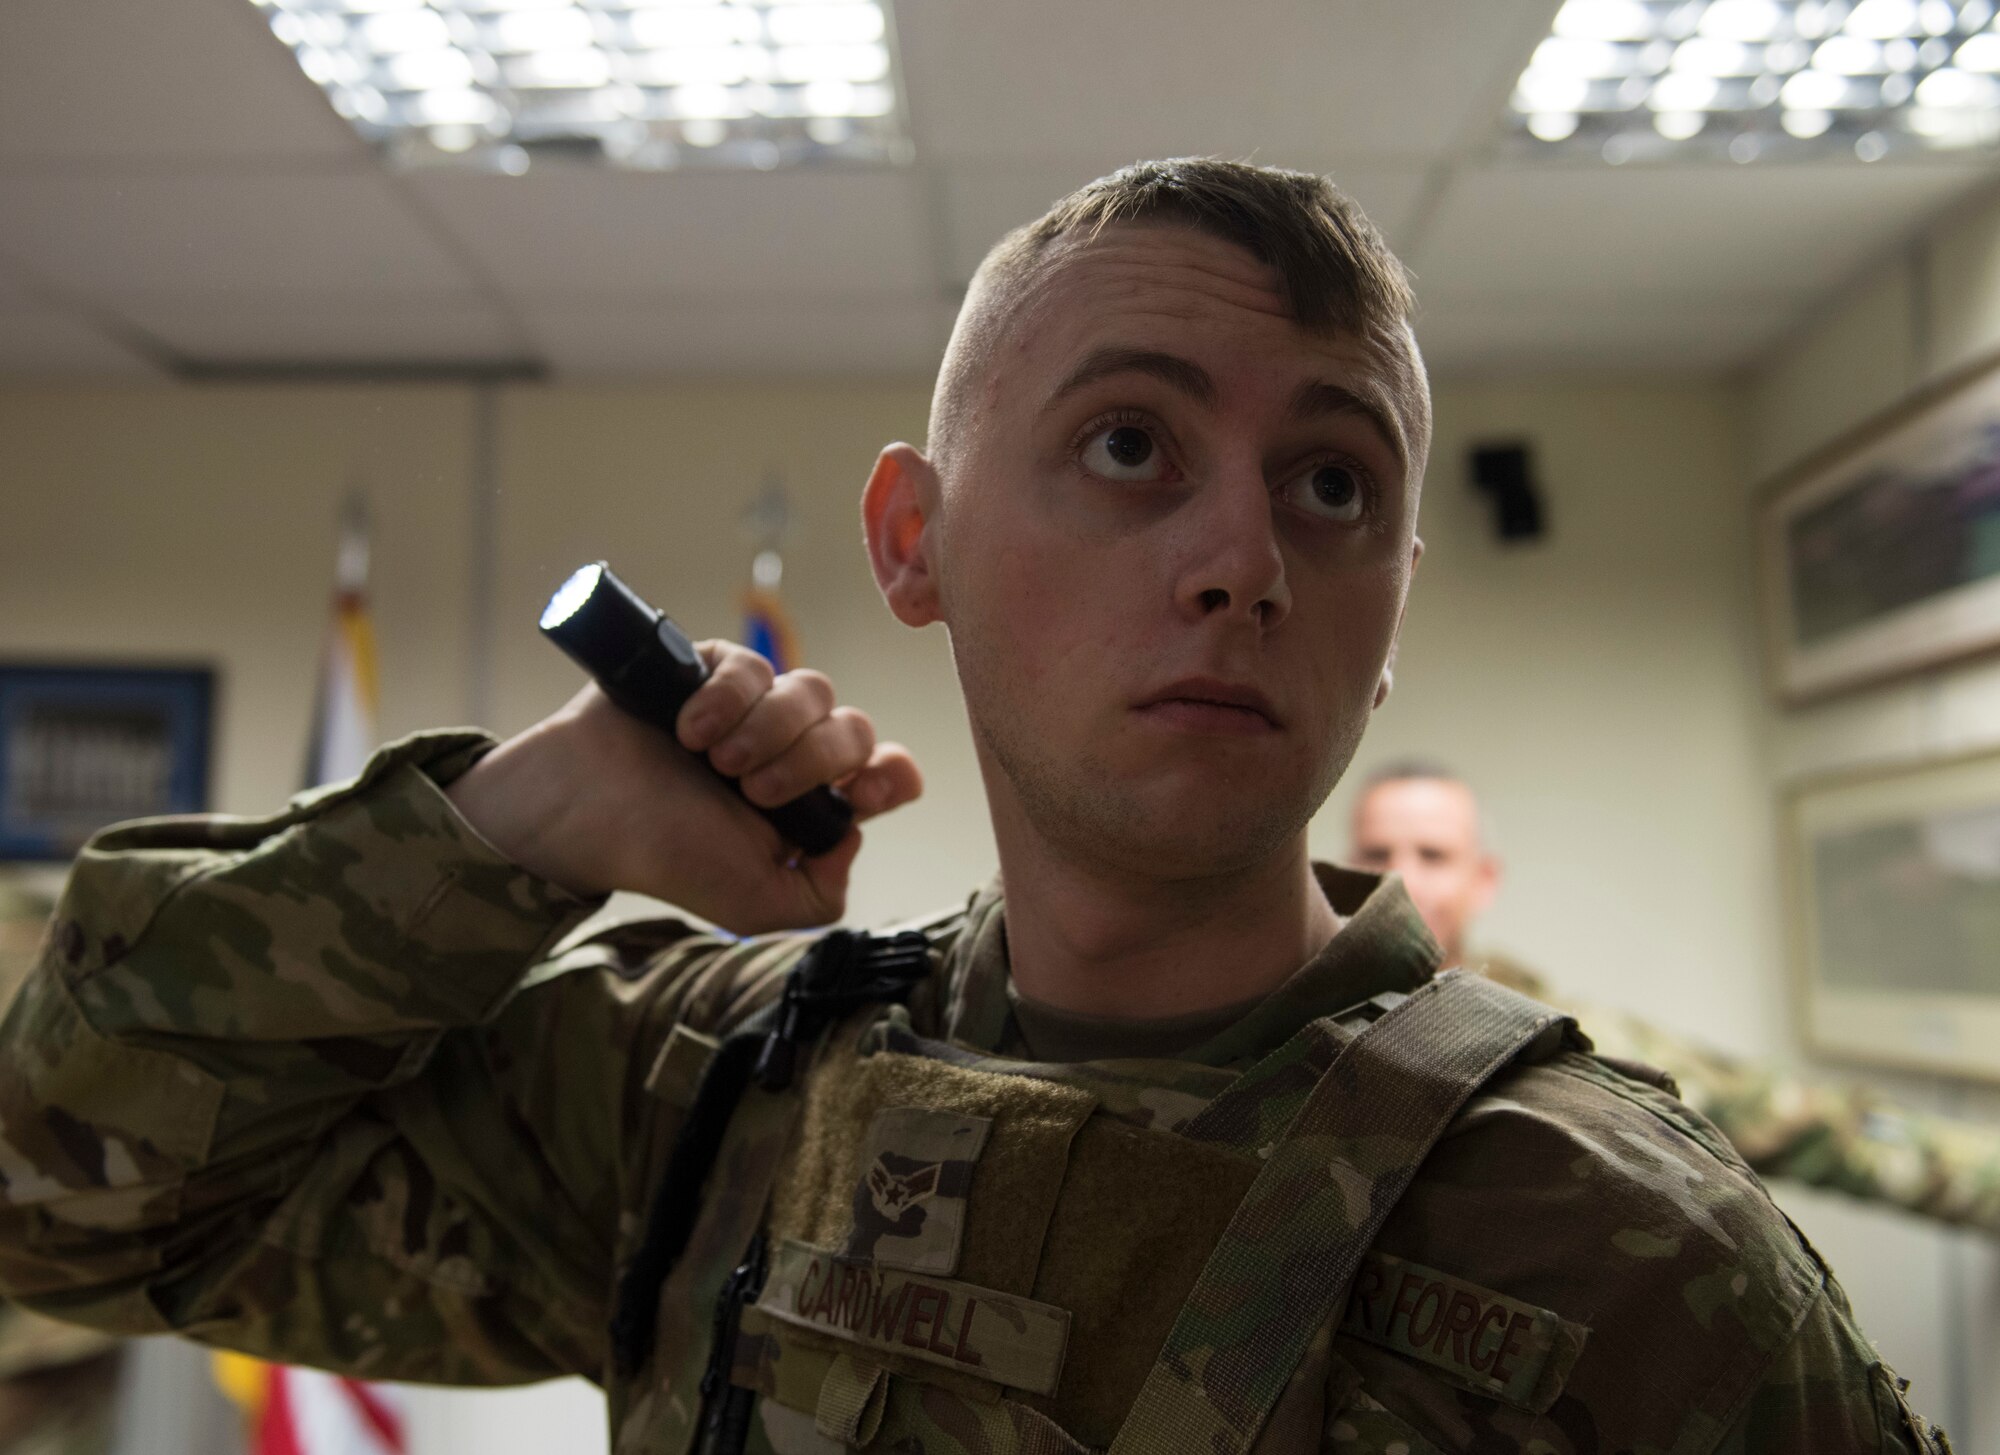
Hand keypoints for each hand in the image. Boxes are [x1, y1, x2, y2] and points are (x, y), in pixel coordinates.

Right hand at [445, 644, 922, 932]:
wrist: (586, 813)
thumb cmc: (665, 857)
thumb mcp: (754, 905)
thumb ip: (821, 895)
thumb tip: (854, 836)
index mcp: (812, 806)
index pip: (887, 775)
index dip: (889, 775)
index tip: (859, 792)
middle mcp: (793, 753)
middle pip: (854, 729)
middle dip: (813, 759)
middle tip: (755, 790)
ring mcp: (757, 709)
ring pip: (811, 690)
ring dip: (769, 729)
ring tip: (715, 761)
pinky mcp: (716, 669)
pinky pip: (753, 663)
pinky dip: (727, 697)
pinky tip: (690, 728)